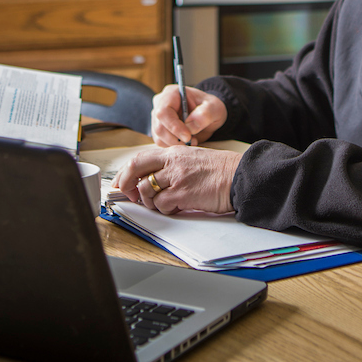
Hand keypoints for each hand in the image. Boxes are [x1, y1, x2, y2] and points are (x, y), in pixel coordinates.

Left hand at [113, 146, 240, 214]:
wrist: (240, 176)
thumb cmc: (220, 171)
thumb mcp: (192, 159)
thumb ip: (171, 166)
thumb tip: (149, 181)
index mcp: (174, 152)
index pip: (139, 158)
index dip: (125, 173)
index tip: (120, 183)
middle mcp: (172, 162)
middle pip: (135, 169)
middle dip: (126, 184)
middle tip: (128, 196)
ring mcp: (177, 177)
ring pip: (146, 191)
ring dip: (151, 202)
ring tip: (167, 203)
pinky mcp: (183, 193)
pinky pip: (161, 205)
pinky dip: (166, 210)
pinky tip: (179, 206)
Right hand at [150, 84, 227, 146]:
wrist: (208, 115)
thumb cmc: (210, 108)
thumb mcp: (215, 107)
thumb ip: (205, 113)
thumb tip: (191, 126)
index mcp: (171, 93)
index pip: (164, 111)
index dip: (174, 126)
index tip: (188, 136)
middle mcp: (160, 104)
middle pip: (159, 126)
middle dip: (176, 138)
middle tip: (193, 141)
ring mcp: (157, 117)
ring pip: (159, 136)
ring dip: (176, 144)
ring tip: (192, 140)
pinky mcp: (159, 129)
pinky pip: (160, 142)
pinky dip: (173, 146)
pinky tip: (185, 142)